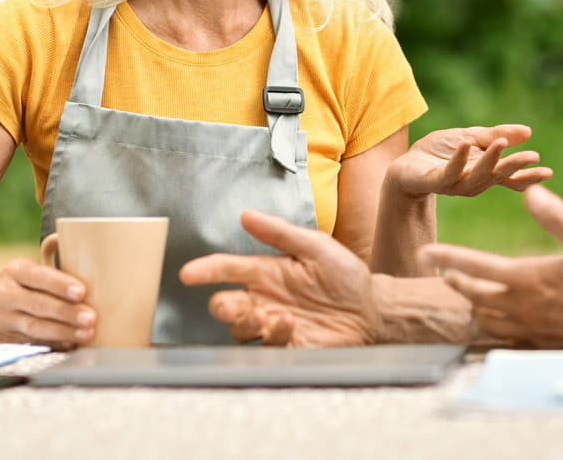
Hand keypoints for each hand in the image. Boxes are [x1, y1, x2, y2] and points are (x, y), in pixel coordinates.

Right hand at [0, 258, 95, 348]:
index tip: (81, 291)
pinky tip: (70, 343)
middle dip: (66, 312)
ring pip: (35, 327)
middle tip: (90, 317)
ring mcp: (5, 319)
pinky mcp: (7, 339)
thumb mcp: (23, 272)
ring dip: (63, 332)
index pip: (38, 276)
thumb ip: (49, 277)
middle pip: (38, 304)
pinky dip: (54, 344)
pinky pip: (33, 342)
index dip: (60, 284)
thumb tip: (91, 285)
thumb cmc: (11, 287)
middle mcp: (6, 295)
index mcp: (15, 272)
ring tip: (85, 333)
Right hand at [179, 209, 379, 345]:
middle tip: (231, 305)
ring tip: (265, 316)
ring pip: (239, 330)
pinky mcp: (288, 347)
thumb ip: (280, 233)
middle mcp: (264, 299)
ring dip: (246, 324)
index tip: (189, 274)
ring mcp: (274, 325)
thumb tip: (245, 215)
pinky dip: (273, 336)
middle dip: (221, 306)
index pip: (227, 269)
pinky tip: (289, 324)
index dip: (206, 270)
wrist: (373, 309)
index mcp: (266, 272)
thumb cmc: (345, 275)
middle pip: (224, 305)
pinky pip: (268, 347)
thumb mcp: (316, 247)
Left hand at [386, 124, 552, 198]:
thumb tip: (529, 131)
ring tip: (501, 143)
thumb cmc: (439, 152)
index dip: (528, 176)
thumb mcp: (472, 137)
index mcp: (485, 173)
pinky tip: (467, 145)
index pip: (510, 177)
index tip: (548, 172)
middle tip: (533, 158)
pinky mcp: (435, 181)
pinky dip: (458, 160)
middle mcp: (473, 182)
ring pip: (476, 176)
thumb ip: (498, 135)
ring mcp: (455, 184)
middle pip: (497, 176)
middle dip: (515, 167)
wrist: (406, 164)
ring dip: (490, 160)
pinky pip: (449, 173)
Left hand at [419, 185, 562, 348]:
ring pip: (488, 319)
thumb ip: (557, 217)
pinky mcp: (545, 342)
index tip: (425, 253)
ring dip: (473, 305)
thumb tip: (530, 191)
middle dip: (456, 282)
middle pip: (474, 296)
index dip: (447, 257)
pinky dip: (496, 326)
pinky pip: (509, 336)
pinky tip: (502, 320)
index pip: (475, 265)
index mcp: (527, 279)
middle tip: (442, 273)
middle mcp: (523, 307)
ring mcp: (532, 328)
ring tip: (467, 294)